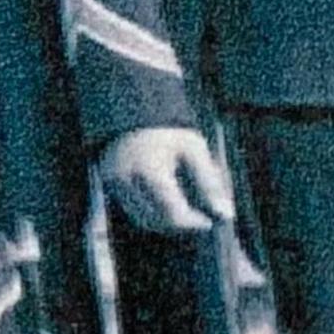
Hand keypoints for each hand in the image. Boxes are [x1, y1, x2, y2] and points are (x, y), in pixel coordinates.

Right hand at [97, 127, 235, 235]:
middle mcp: (126, 180)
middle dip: (180, 224)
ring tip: (183, 210)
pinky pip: (131, 210)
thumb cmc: (168, 131)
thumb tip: (225, 214)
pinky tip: (165, 202)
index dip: (193, 223)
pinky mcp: (108, 184)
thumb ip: (209, 182)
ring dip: (164, 222)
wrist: (131, 109)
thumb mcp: (194, 149)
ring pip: (142, 219)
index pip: (173, 213)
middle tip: (199, 217)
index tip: (209, 222)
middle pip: (156, 220)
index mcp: (150, 170)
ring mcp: (113, 183)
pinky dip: (150, 213)